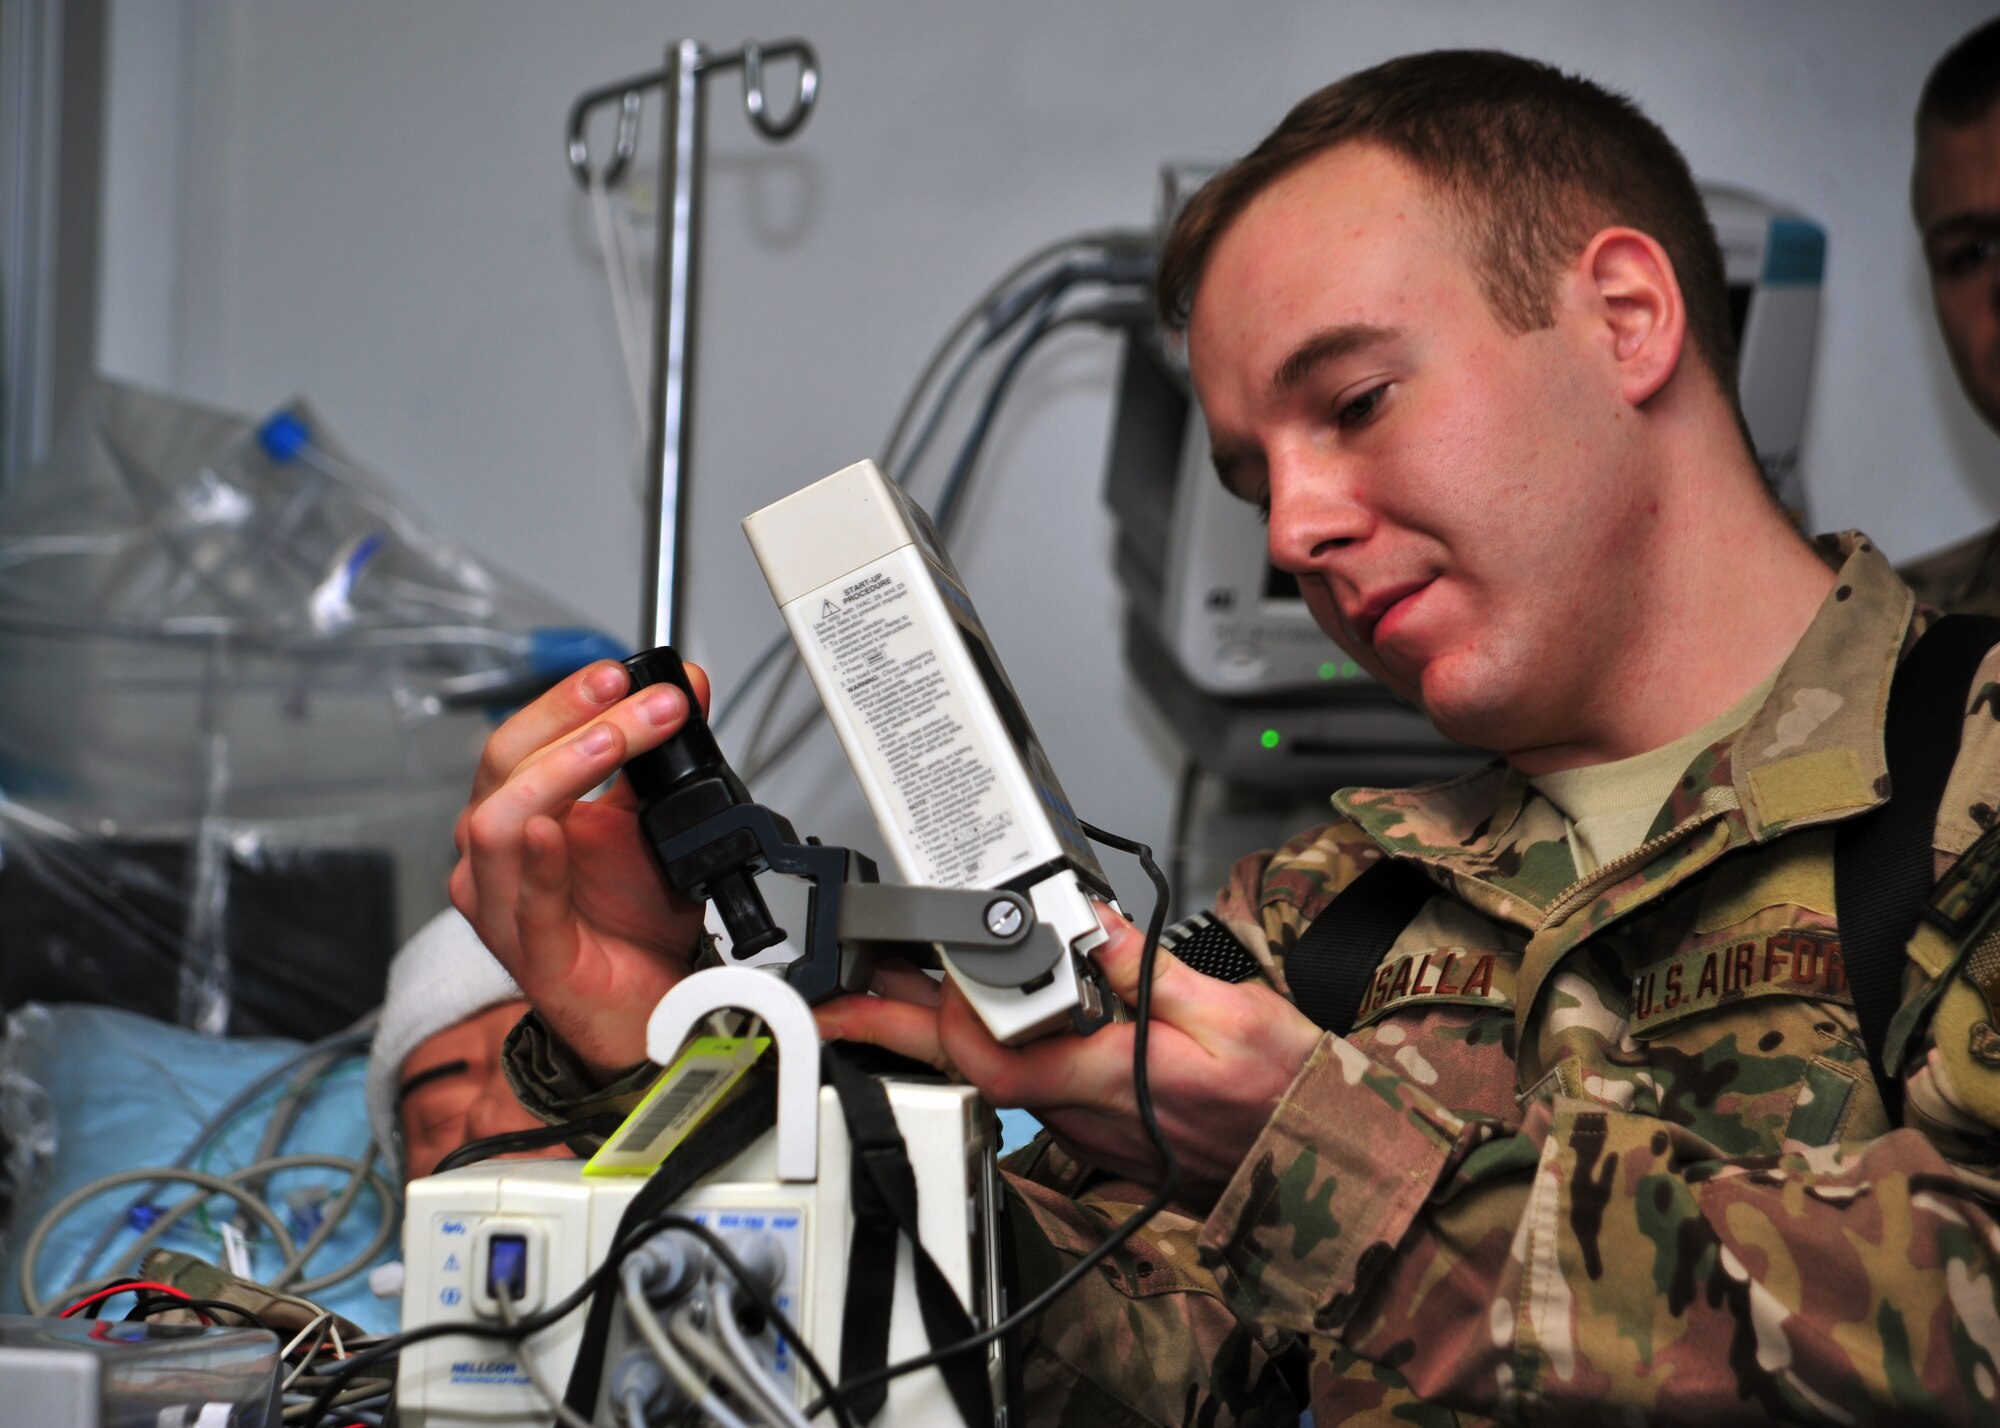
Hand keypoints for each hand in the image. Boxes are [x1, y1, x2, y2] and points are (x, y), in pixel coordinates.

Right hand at [450, 659, 711, 1081]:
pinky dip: (539, 861)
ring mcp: (503, 905)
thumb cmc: (633, 922)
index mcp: (519, 812)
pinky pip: (523, 903)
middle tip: (645, 702)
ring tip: (613, 742)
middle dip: (576, 721)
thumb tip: (691, 684)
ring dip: (561, 772)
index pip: (523, 738)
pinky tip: (554, 828)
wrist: (651, 1005)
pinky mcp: (531, 954)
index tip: (625, 673)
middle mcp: (497, 854)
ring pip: (496, 823)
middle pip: (505, 766)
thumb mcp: (656, 820)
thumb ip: (661, 756)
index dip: (568, 699)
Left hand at [816, 907, 1323, 1209]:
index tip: (899, 980)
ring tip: (890, 979)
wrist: (1317, 1169)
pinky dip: (989, 1045)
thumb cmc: (1285, 1099)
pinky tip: (973, 1015)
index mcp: (1107, 1079)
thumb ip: (1148, 967)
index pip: (995, 1058)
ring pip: (989, 1076)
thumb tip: (1092, 920)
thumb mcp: (1230, 1011)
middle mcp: (1081, 1113)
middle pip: (966, 1067)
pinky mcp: (1095, 1125)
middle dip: (894, 1025)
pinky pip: (1025, 1085)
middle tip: (837, 995)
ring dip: (936, 1029)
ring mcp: (1083, 1126)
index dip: (937, 1019)